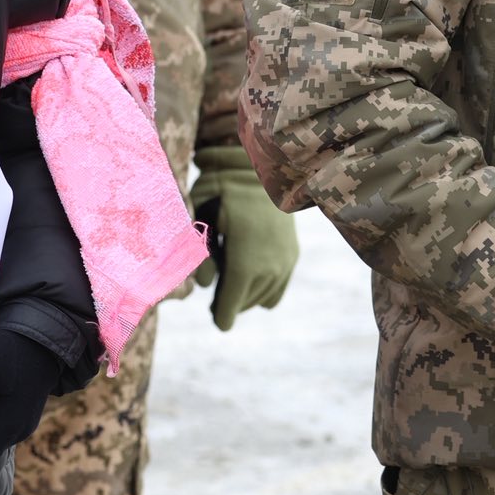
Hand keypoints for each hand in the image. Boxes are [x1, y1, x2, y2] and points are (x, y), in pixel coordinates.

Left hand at [191, 147, 298, 331]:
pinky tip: (251, 282)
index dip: (222, 317)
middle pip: (245, 304)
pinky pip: (278, 288)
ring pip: (263, 298)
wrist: (262, 173)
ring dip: (247, 297)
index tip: (218, 322)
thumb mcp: (204, 222)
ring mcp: (284, 263)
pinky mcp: (292, 256)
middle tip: (217, 303)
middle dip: (231, 305)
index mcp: (244, 264)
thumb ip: (202, 257)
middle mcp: (268, 269)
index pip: (231, 307)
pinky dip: (264, 290)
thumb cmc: (224, 194)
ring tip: (232, 289)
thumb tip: (202, 284)